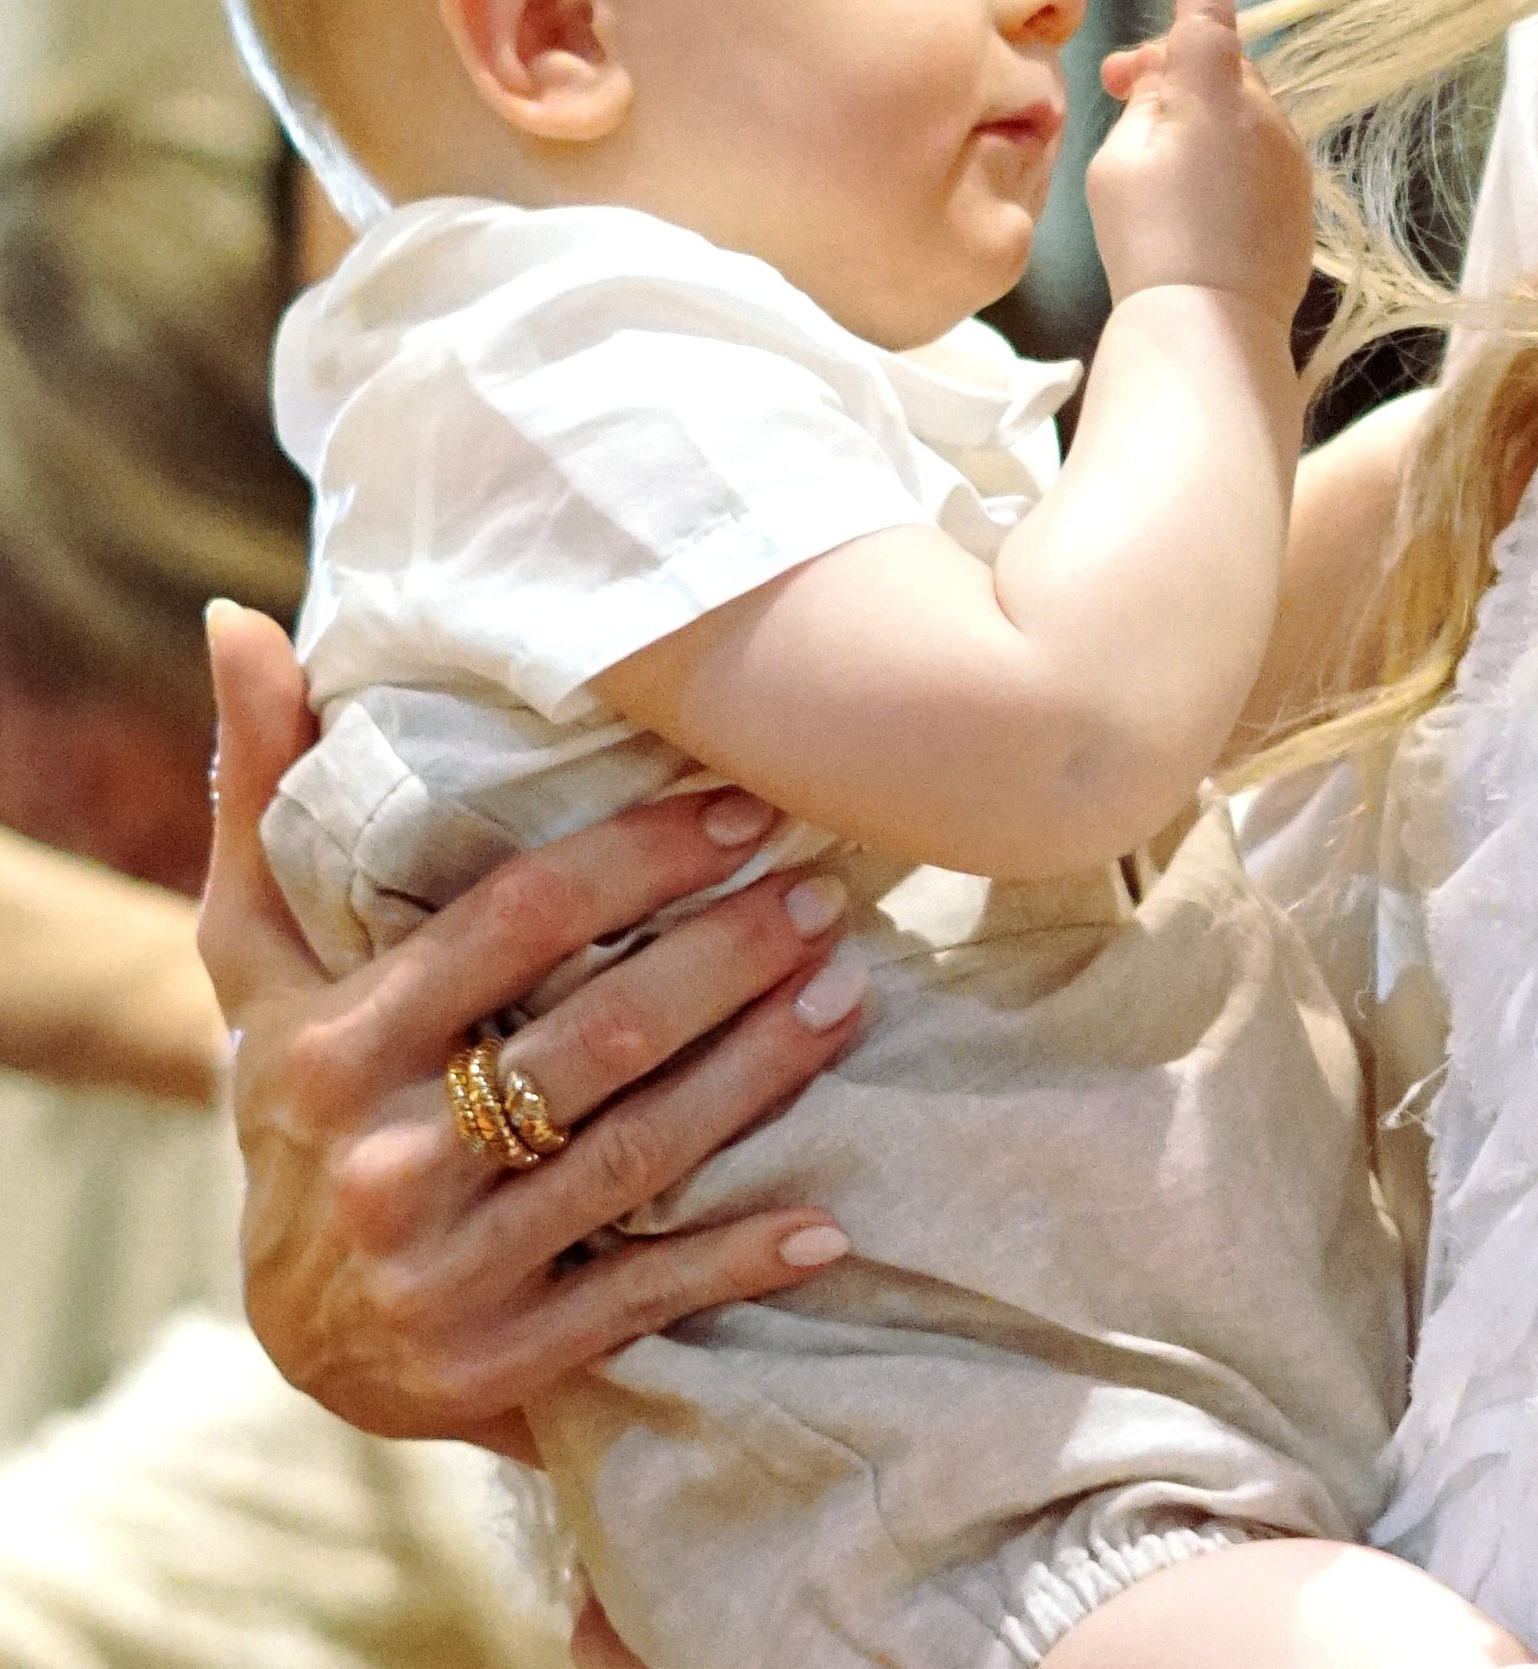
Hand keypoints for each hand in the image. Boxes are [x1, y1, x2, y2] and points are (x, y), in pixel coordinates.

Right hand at [199, 602, 868, 1449]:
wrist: (288, 1327)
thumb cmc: (297, 1092)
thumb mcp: (257, 952)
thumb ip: (260, 787)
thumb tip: (239, 620)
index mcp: (330, 1048)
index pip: (514, 923)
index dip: (639, 858)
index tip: (742, 809)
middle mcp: (382, 1164)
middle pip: (597, 1035)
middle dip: (728, 956)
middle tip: (824, 890)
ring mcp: (445, 1273)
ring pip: (638, 1153)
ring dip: (761, 1072)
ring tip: (849, 992)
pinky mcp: (499, 1366)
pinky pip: (641, 1298)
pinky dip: (737, 1257)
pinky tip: (824, 1218)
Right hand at [1091, 0, 1313, 329]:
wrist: (1211, 324)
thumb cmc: (1149, 237)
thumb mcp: (1119, 158)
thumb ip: (1145, 106)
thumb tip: (1165, 85)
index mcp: (1214, 89)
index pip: (1206, 14)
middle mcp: (1264, 113)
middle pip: (1221, 66)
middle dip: (1175, 68)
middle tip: (1121, 87)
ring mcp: (1289, 159)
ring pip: (1244, 113)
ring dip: (1204, 116)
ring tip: (1155, 157)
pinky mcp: (1300, 201)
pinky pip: (1261, 157)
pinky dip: (1229, 157)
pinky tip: (1196, 201)